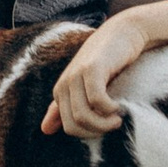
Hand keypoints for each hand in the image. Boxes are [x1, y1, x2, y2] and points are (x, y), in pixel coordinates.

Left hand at [44, 15, 155, 140]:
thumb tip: (44, 130)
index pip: (69, 128)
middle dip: (96, 131)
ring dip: (104, 123)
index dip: (91, 133)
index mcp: (61, 91)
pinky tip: (119, 105)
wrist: (123, 32)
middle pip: (74, 125)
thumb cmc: (107, 62)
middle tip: (114, 123)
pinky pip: (96, 100)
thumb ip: (65, 107)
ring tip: (118, 117)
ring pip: (83, 115)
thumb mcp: (85, 86)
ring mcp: (76, 75)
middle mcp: (65, 84)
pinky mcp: (91, 69)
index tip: (107, 126)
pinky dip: (109, 109)